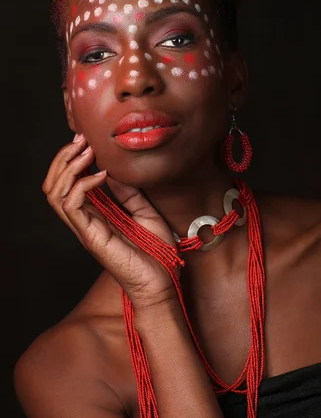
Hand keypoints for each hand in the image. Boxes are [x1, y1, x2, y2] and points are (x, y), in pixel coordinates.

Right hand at [42, 134, 178, 310]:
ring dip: (68, 167)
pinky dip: (82, 185)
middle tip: (80, 140)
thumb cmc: (155, 253)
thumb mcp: (144, 212)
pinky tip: (101, 175)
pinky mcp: (92, 237)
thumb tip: (113, 171)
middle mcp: (84, 221)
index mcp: (95, 215)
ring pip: (55, 194)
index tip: (85, 140)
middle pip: (53, 186)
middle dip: (63, 159)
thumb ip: (127, 193)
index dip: (71, 159)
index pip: (67, 184)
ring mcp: (85, 230)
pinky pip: (72, 207)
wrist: (162, 283)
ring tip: (86, 152)